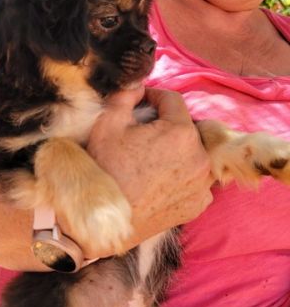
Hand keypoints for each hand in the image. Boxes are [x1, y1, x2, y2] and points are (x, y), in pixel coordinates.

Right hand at [86, 87, 212, 249]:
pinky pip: (195, 180)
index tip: (142, 101)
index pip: (173, 100)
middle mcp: (200, 157)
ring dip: (178, 150)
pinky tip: (160, 180)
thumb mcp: (107, 123)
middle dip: (166, 125)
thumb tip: (137, 86)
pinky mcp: (198, 205)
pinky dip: (182, 176)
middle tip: (143, 134)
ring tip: (153, 158)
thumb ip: (126, 95)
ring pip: (193, 154)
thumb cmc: (104, 170)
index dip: (155, 96)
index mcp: (181, 132)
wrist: (103, 221)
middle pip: (185, 128)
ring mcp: (202, 184)